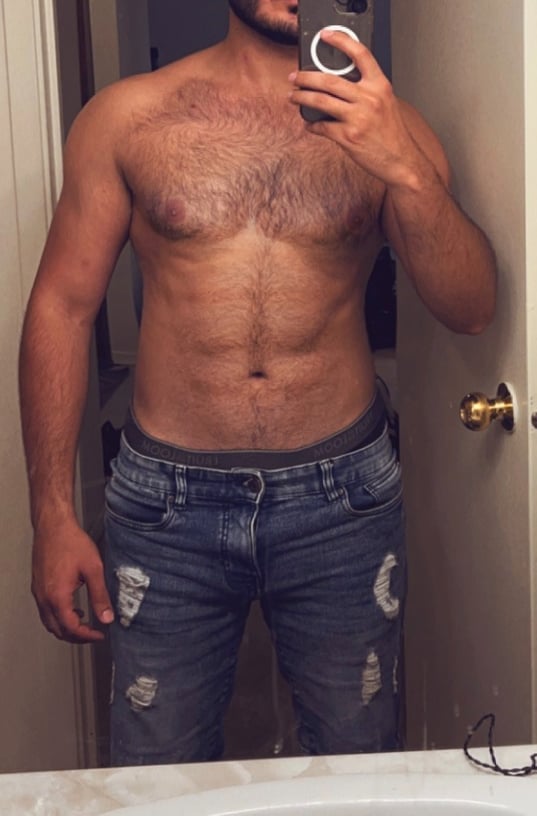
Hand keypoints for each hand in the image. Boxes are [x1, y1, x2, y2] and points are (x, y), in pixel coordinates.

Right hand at [32, 519, 113, 642]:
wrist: (53, 525)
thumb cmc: (71, 542)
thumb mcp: (93, 569)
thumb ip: (100, 596)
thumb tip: (107, 617)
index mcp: (57, 597)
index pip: (71, 628)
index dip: (86, 636)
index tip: (99, 635)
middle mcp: (44, 598)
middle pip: (57, 630)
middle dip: (76, 636)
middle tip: (93, 634)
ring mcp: (38, 592)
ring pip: (49, 622)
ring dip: (66, 628)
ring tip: (84, 624)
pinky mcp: (37, 586)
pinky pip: (45, 610)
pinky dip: (58, 617)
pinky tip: (72, 607)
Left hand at [288, 30, 424, 187]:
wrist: (400, 160)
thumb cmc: (392, 134)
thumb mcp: (386, 103)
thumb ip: (367, 89)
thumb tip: (340, 84)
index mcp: (380, 86)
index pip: (360, 54)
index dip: (341, 41)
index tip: (326, 37)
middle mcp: (369, 99)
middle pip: (329, 80)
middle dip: (306, 77)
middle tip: (295, 77)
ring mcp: (358, 118)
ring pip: (321, 101)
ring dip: (302, 97)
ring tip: (293, 96)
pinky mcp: (349, 137)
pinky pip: (323, 127)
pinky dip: (312, 125)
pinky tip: (310, 124)